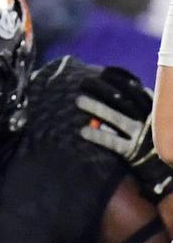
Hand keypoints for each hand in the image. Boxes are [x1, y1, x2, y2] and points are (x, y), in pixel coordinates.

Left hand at [77, 67, 172, 204]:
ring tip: (79, 101)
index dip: (119, 79)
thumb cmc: (157, 144)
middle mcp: (149, 120)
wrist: (167, 170)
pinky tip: (82, 131)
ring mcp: (141, 136)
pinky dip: (98, 136)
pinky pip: (113, 142)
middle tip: (83, 83)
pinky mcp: (133, 152)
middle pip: (123, 100)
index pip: (135, 89)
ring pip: (117, 118)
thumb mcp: (156, 122)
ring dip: (97, 108)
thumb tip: (132, 91)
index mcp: (154, 109)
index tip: (103, 72)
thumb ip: (146, 108)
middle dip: (103, 90)